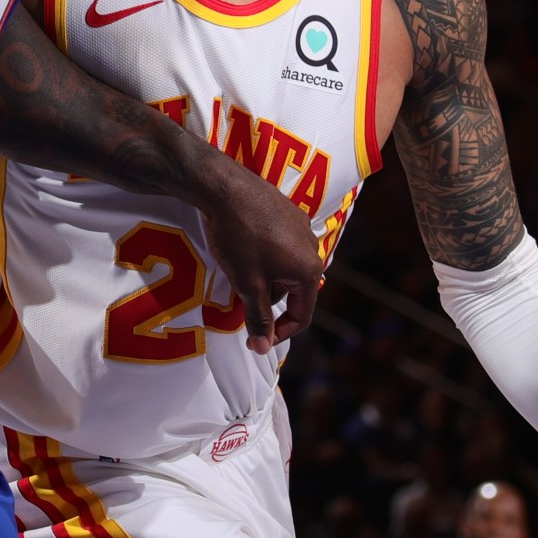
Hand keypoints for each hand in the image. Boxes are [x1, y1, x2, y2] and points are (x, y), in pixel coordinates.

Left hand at [194, 161, 322, 352]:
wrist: (225, 188)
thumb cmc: (239, 238)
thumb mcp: (248, 284)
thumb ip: (258, 319)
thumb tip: (263, 349)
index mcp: (308, 270)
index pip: (302, 315)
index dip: (279, 333)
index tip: (256, 339)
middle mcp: (312, 248)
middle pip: (293, 291)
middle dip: (268, 299)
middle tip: (240, 294)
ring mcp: (301, 227)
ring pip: (286, 268)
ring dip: (266, 277)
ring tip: (239, 268)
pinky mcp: (288, 212)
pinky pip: (282, 245)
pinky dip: (266, 255)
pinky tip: (244, 247)